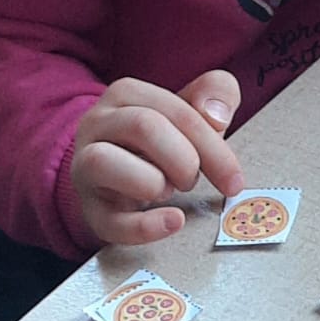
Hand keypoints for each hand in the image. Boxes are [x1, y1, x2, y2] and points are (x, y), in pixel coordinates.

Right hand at [70, 70, 244, 246]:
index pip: (177, 112)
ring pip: (105, 161)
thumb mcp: (189, 111)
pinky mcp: (87, 206)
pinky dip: (145, 226)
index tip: (234, 179)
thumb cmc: (160, 141)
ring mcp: (84, 164)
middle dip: (184, 160)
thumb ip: (213, 95)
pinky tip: (173, 222)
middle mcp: (98, 122)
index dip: (213, 148)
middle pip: (144, 127)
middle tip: (193, 180)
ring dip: (153, 182)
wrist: (115, 174)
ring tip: (168, 190)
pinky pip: (108, 219)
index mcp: (127, 94)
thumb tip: (217, 114)